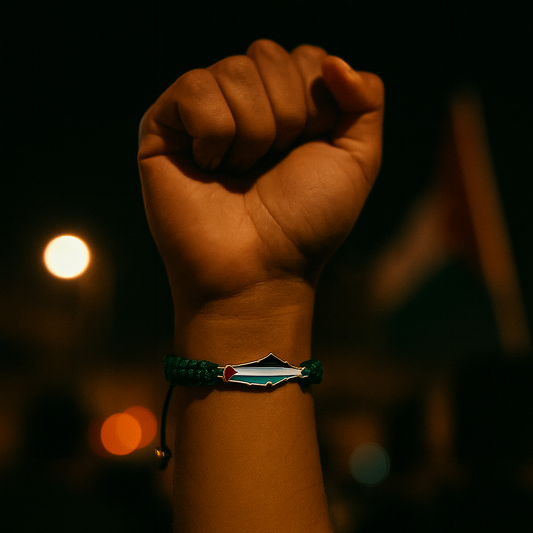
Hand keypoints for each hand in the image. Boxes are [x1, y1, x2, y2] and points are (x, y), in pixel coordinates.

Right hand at [138, 39, 382, 314]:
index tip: (307, 151)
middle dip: (286, 117)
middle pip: (268, 55)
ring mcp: (203, 112)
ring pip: (234, 71)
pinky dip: (214, 135)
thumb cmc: (306, 223)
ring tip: (239, 174)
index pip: (306, 57)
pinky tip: (209, 168)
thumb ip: (366, 99)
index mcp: (288, 105)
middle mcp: (245, 103)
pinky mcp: (163, 126)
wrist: (259, 270)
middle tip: (270, 166)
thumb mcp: (357, 160)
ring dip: (252, 133)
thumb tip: (332, 60)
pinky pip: (194, 89)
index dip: (316, 106)